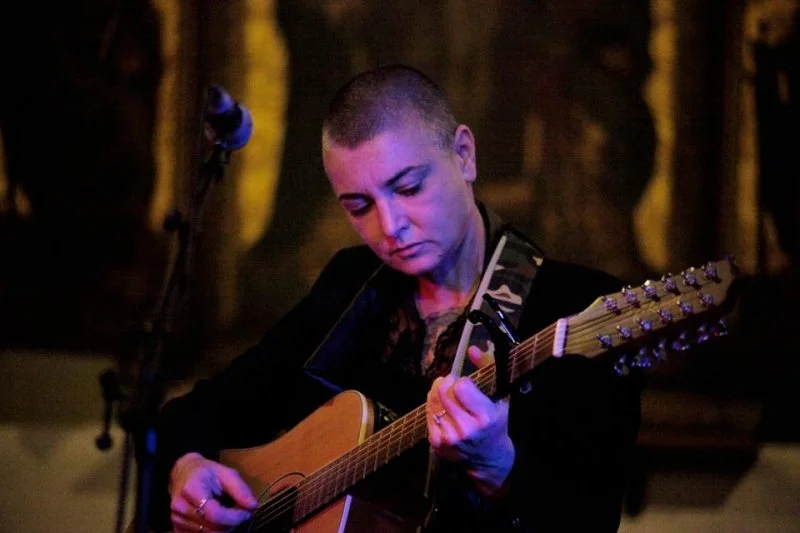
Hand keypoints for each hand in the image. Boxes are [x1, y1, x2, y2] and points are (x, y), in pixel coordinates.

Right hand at [168, 452, 257, 532]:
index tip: (247, 513)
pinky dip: (215, 531)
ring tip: (231, 516)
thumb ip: (240, 489)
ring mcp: (177, 520)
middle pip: (213, 528)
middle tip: (242, 514)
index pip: (214, 514)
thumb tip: (252, 506)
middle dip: (233, 524)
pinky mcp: (178, 529)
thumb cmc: (206, 472)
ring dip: (225, 529)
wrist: (183, 474)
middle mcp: (180, 507)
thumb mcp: (226, 473)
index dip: (234, 518)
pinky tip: (221, 521)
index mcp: (191, 489)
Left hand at [426, 346, 514, 496]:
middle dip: (446, 383)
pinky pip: (428, 414)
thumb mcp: (500, 395)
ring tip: (448, 396)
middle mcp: (466, 429)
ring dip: (438, 393)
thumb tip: (471, 349)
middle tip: (452, 384)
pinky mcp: (437, 443)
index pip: (460, 387)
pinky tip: (443, 409)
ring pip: (433, 401)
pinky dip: (433, 406)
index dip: (462, 382)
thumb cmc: (496, 423)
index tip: (466, 385)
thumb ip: (487, 368)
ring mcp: (450, 437)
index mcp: (485, 417)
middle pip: (443, 392)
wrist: (490, 457)